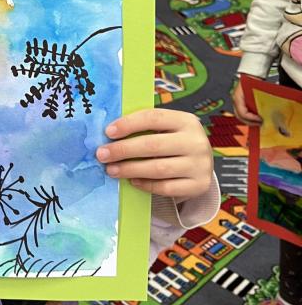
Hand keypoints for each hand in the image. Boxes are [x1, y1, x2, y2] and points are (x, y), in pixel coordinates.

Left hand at [96, 109, 212, 201]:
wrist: (201, 164)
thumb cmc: (173, 141)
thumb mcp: (166, 129)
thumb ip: (144, 128)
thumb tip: (110, 134)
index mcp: (186, 120)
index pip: (153, 117)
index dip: (129, 124)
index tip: (108, 132)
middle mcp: (196, 141)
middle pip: (153, 145)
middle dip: (123, 150)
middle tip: (102, 155)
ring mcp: (200, 165)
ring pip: (158, 168)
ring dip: (130, 169)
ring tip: (111, 170)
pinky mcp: (199, 185)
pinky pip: (166, 187)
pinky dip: (146, 185)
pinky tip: (132, 181)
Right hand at [231, 77, 262, 124]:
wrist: (251, 74)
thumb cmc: (254, 81)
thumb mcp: (256, 91)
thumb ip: (258, 102)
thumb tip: (263, 114)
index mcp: (237, 98)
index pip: (242, 113)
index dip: (252, 119)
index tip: (261, 120)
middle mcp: (235, 101)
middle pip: (240, 117)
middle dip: (250, 122)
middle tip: (260, 124)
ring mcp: (237, 102)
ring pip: (241, 115)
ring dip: (250, 120)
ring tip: (259, 122)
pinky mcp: (240, 102)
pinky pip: (243, 112)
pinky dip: (250, 116)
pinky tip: (257, 117)